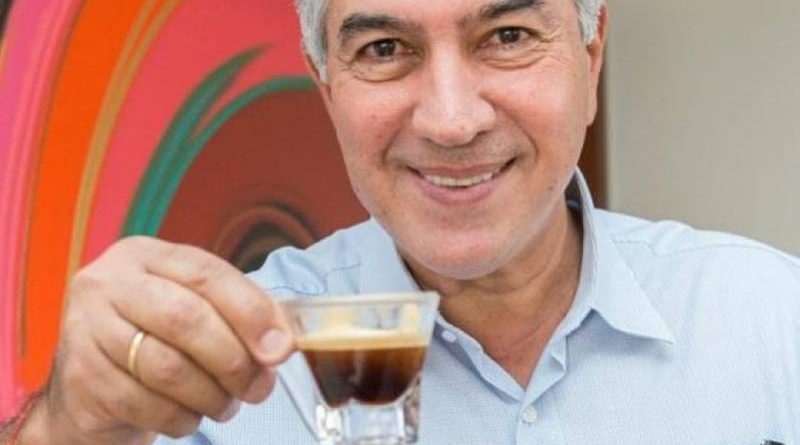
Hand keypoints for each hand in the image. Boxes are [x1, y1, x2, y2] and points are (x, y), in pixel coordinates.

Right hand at [28, 236, 294, 443]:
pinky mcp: (79, 377)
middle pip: (185, 317)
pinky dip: (180, 417)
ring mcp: (86, 328)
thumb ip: (241, 315)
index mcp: (145, 255)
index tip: (281, 348)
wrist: (92, 385)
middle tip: (259, 388)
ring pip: (166, 367)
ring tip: (226, 404)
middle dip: (233, 359)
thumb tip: (281, 343)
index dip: (250, 311)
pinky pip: (144, 404)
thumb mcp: (198, 310)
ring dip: (211, 395)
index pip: (206, 273)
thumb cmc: (158, 339)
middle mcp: (108, 283)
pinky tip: (190, 415)